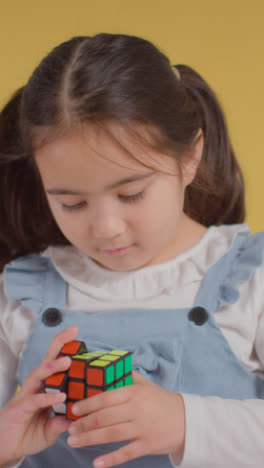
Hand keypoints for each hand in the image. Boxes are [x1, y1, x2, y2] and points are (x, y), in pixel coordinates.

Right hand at [0, 325, 78, 464]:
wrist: (4, 449)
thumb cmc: (25, 435)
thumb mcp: (51, 429)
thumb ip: (63, 421)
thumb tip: (80, 416)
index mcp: (45, 388)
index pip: (56, 365)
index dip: (66, 350)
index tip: (78, 336)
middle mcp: (36, 387)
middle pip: (48, 360)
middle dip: (60, 344)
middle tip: (73, 331)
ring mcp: (27, 396)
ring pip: (39, 375)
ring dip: (53, 366)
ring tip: (67, 360)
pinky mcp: (20, 409)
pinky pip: (35, 400)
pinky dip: (48, 397)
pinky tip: (60, 396)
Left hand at [67, 370, 185, 467]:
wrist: (187, 419)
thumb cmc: (162, 400)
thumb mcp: (145, 385)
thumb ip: (127, 377)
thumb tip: (107, 366)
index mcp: (134, 392)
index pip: (105, 397)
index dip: (87, 404)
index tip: (73, 408)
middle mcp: (137, 409)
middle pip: (105, 417)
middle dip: (84, 423)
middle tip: (69, 428)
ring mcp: (142, 428)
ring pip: (111, 435)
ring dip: (89, 439)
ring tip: (74, 441)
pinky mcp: (148, 445)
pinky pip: (126, 453)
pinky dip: (110, 459)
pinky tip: (96, 464)